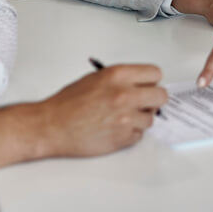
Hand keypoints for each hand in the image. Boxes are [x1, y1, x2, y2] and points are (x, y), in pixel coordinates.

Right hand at [39, 65, 166, 157]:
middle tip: (142, 103)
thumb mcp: (95, 78)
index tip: (147, 85)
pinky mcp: (123, 138)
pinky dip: (130, 133)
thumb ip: (121, 80)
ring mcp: (126, 118)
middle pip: (161, 96)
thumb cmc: (68, 103)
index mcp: (118, 75)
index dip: (151, 81)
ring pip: (151, 118)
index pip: (155, 73)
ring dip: (139, 118)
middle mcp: (125, 95)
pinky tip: (114, 128)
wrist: (51, 126)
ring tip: (119, 117)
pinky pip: (139, 135)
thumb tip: (141, 85)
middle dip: (153, 100)